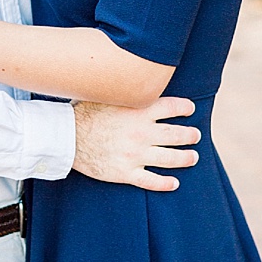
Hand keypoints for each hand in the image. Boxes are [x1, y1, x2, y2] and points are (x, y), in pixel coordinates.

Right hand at [72, 96, 199, 190]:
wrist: (66, 137)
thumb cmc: (84, 113)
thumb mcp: (109, 96)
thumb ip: (127, 92)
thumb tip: (137, 78)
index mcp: (139, 111)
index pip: (172, 107)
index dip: (185, 108)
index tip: (190, 109)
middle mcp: (142, 133)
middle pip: (177, 134)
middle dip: (191, 135)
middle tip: (195, 135)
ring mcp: (135, 154)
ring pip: (171, 158)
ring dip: (186, 158)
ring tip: (193, 157)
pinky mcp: (126, 172)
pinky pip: (151, 180)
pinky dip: (165, 183)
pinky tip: (174, 183)